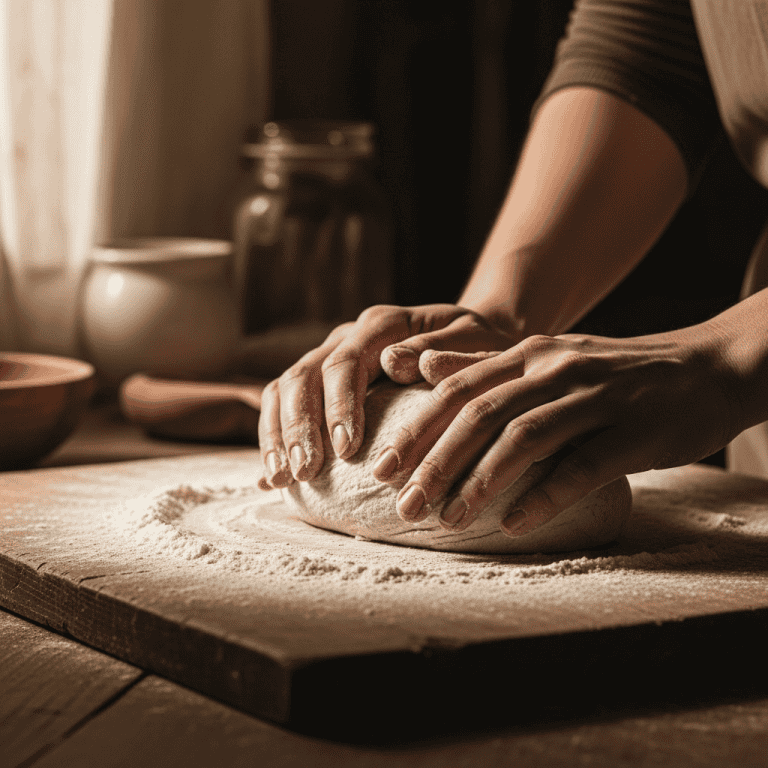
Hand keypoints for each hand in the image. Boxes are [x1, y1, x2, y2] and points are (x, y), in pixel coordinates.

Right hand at [257, 304, 514, 487]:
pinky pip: (281, 404)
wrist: (468, 343)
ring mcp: (328, 357)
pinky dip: (273, 437)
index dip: (341, 405)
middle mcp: (347, 336)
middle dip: (301, 426)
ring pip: (284, 388)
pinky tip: (272, 477)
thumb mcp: (479, 342)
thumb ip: (447, 351)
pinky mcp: (320, 382)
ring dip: (279, 434)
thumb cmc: (479, 347)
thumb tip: (397, 362)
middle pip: (304, 375)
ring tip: (282, 478)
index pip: (347, 362)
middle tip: (306, 471)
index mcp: (382, 324)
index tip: (348, 449)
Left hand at [371, 326, 743, 536]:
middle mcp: (554, 369)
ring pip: (524, 437)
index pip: (456, 390)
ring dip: (481, 481)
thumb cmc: (612, 374)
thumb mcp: (547, 359)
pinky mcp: (634, 431)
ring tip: (448, 520)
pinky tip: (514, 523)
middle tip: (403, 506)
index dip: (415, 429)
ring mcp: (595, 398)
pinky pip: (582, 466)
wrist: (703, 369)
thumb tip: (423, 367)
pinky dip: (544, 494)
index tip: (380, 469)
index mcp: (528, 354)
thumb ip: (485, 365)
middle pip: (481, 414)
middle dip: (436, 462)